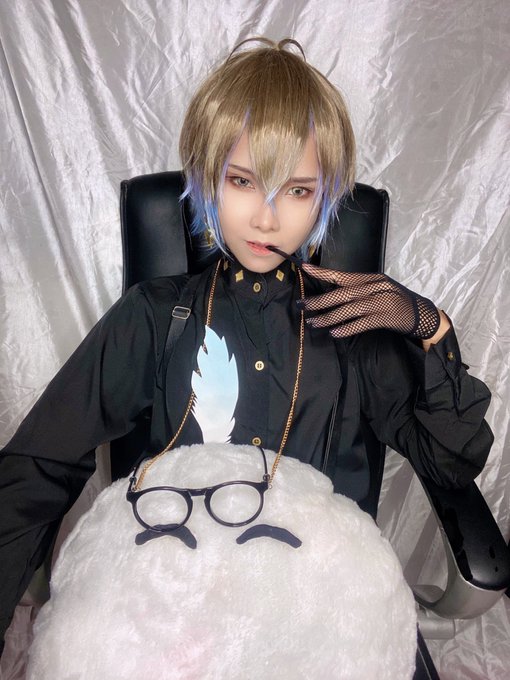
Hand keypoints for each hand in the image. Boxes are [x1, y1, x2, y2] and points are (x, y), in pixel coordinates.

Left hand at [300, 263, 440, 339]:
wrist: (423, 315)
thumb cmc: (397, 301)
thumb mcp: (380, 289)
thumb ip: (361, 289)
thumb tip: (333, 292)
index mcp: (372, 278)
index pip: (343, 275)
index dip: (323, 273)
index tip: (304, 269)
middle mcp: (375, 288)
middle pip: (342, 293)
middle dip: (319, 300)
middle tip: (302, 306)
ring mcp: (381, 303)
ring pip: (348, 310)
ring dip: (328, 317)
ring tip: (313, 323)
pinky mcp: (386, 318)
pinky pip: (362, 324)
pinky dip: (347, 328)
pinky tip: (334, 333)